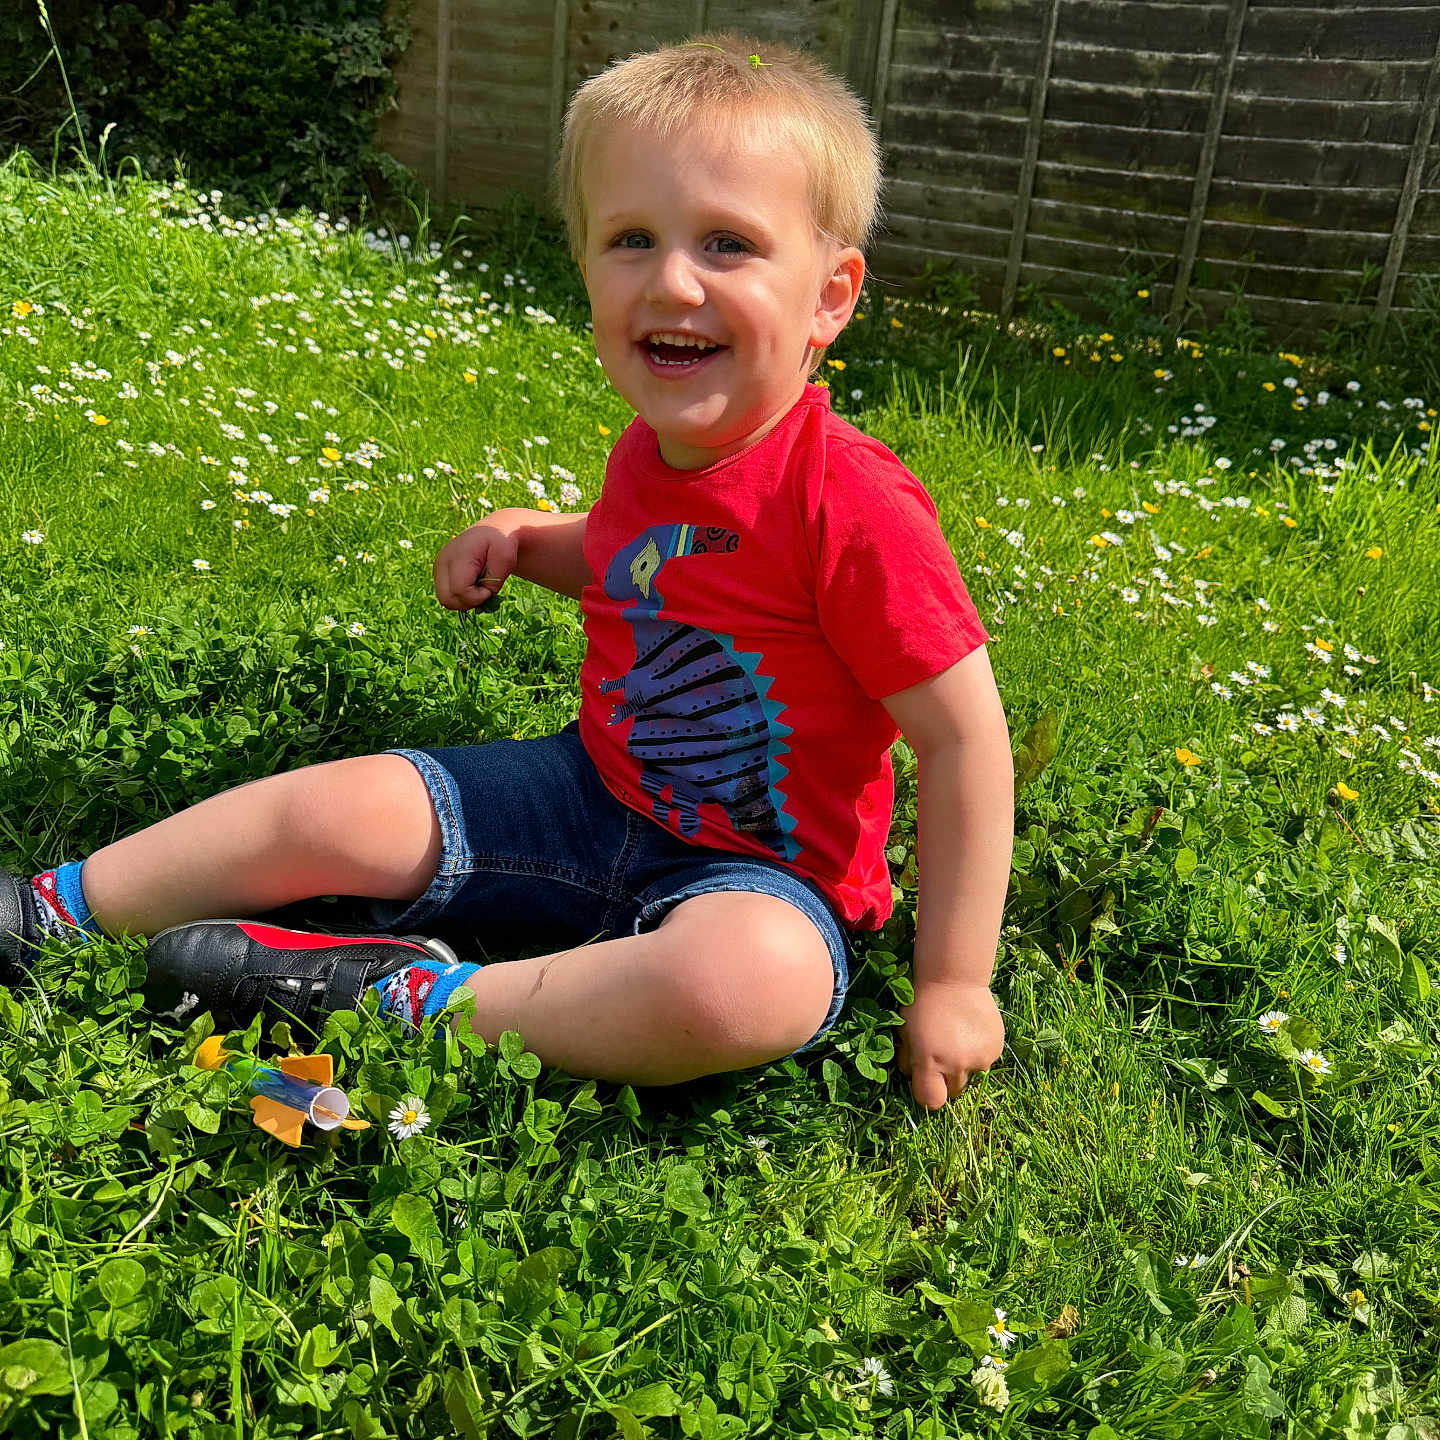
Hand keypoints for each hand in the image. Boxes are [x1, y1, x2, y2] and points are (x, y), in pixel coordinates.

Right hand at [433, 521, 518, 610]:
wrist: (489, 532)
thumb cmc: (500, 544)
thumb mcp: (506, 558)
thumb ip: (495, 581)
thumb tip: (482, 597)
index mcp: (458, 555)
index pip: (459, 590)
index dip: (477, 597)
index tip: (490, 589)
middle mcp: (442, 562)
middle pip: (447, 599)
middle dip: (469, 602)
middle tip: (484, 591)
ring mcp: (437, 569)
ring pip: (445, 601)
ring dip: (465, 601)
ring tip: (478, 588)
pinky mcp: (438, 574)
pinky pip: (446, 596)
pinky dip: (460, 598)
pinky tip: (472, 586)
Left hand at [896, 980, 1003, 1109]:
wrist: (954, 978)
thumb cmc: (923, 1003)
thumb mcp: (905, 1031)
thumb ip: (908, 1060)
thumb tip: (913, 1077)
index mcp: (930, 1062)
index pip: (931, 1101)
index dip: (927, 1094)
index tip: (926, 1082)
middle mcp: (956, 1064)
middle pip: (952, 1092)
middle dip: (945, 1080)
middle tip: (941, 1056)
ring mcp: (979, 1058)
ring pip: (970, 1076)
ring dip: (963, 1065)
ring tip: (957, 1039)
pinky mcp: (995, 1049)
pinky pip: (984, 1061)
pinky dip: (977, 1052)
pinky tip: (970, 1031)